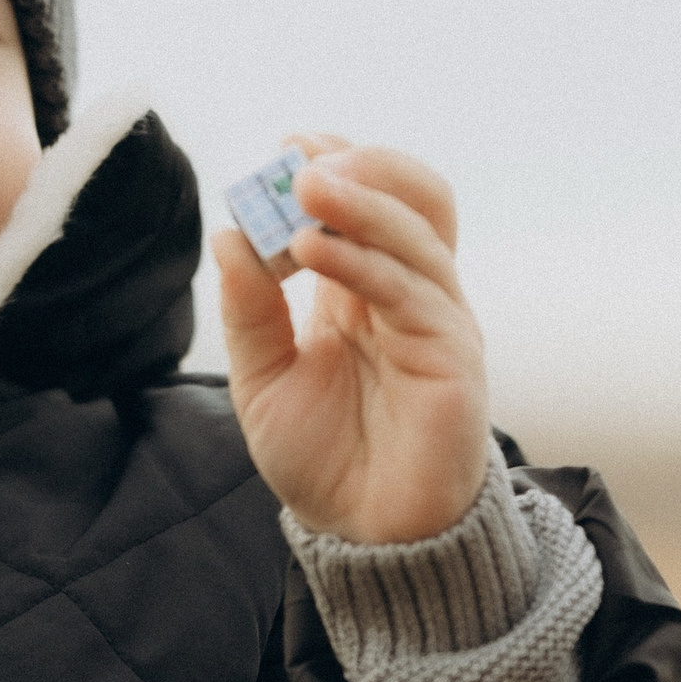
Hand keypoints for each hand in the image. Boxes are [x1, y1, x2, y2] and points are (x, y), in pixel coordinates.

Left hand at [212, 137, 490, 544]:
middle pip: (413, 198)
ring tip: (303, 186)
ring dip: (360, 200)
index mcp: (366, 292)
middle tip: (301, 154)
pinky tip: (311, 247)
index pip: (369, 204)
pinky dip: (363, 259)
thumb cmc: (323, 459)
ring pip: (418, 232)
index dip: (338, 166)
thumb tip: (228, 234)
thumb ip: (250, 310)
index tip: (288, 144)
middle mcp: (409, 296)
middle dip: (361, 165)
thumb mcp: (263, 378)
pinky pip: (412, 291)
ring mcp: (437, 321)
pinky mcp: (452, 357)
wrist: (364, 537)